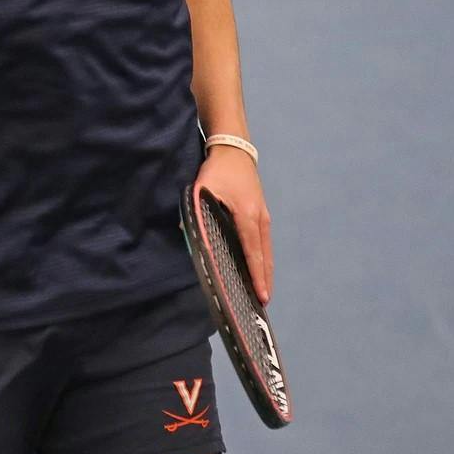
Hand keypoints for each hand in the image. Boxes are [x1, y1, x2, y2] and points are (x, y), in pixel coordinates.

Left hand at [194, 144, 272, 303]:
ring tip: (264, 291)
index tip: (261, 295)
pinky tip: (261, 268)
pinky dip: (264, 257)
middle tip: (263, 303)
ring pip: (267, 249)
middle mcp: (260, 219)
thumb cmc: (218, 171)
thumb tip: (186, 233)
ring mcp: (263, 216)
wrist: (235, 151)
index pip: (252, 252)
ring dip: (266, 271)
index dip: (256, 275)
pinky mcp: (262, 213)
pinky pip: (264, 241)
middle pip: (265, 256)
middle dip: (265, 279)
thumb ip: (196, 212)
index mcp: (247, 216)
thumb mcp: (202, 189)